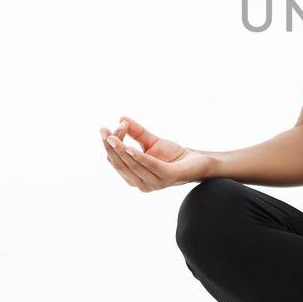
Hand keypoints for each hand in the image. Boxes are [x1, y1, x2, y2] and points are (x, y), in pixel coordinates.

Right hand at [99, 116, 216, 191]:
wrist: (198, 161)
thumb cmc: (173, 155)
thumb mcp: (151, 141)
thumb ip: (136, 132)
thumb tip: (121, 118)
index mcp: (134, 177)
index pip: (115, 161)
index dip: (109, 145)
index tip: (105, 128)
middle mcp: (141, 183)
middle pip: (120, 164)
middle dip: (111, 147)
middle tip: (104, 131)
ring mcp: (154, 183)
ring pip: (132, 165)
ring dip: (121, 150)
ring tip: (113, 137)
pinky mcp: (167, 177)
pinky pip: (149, 166)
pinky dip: (138, 157)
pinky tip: (130, 148)